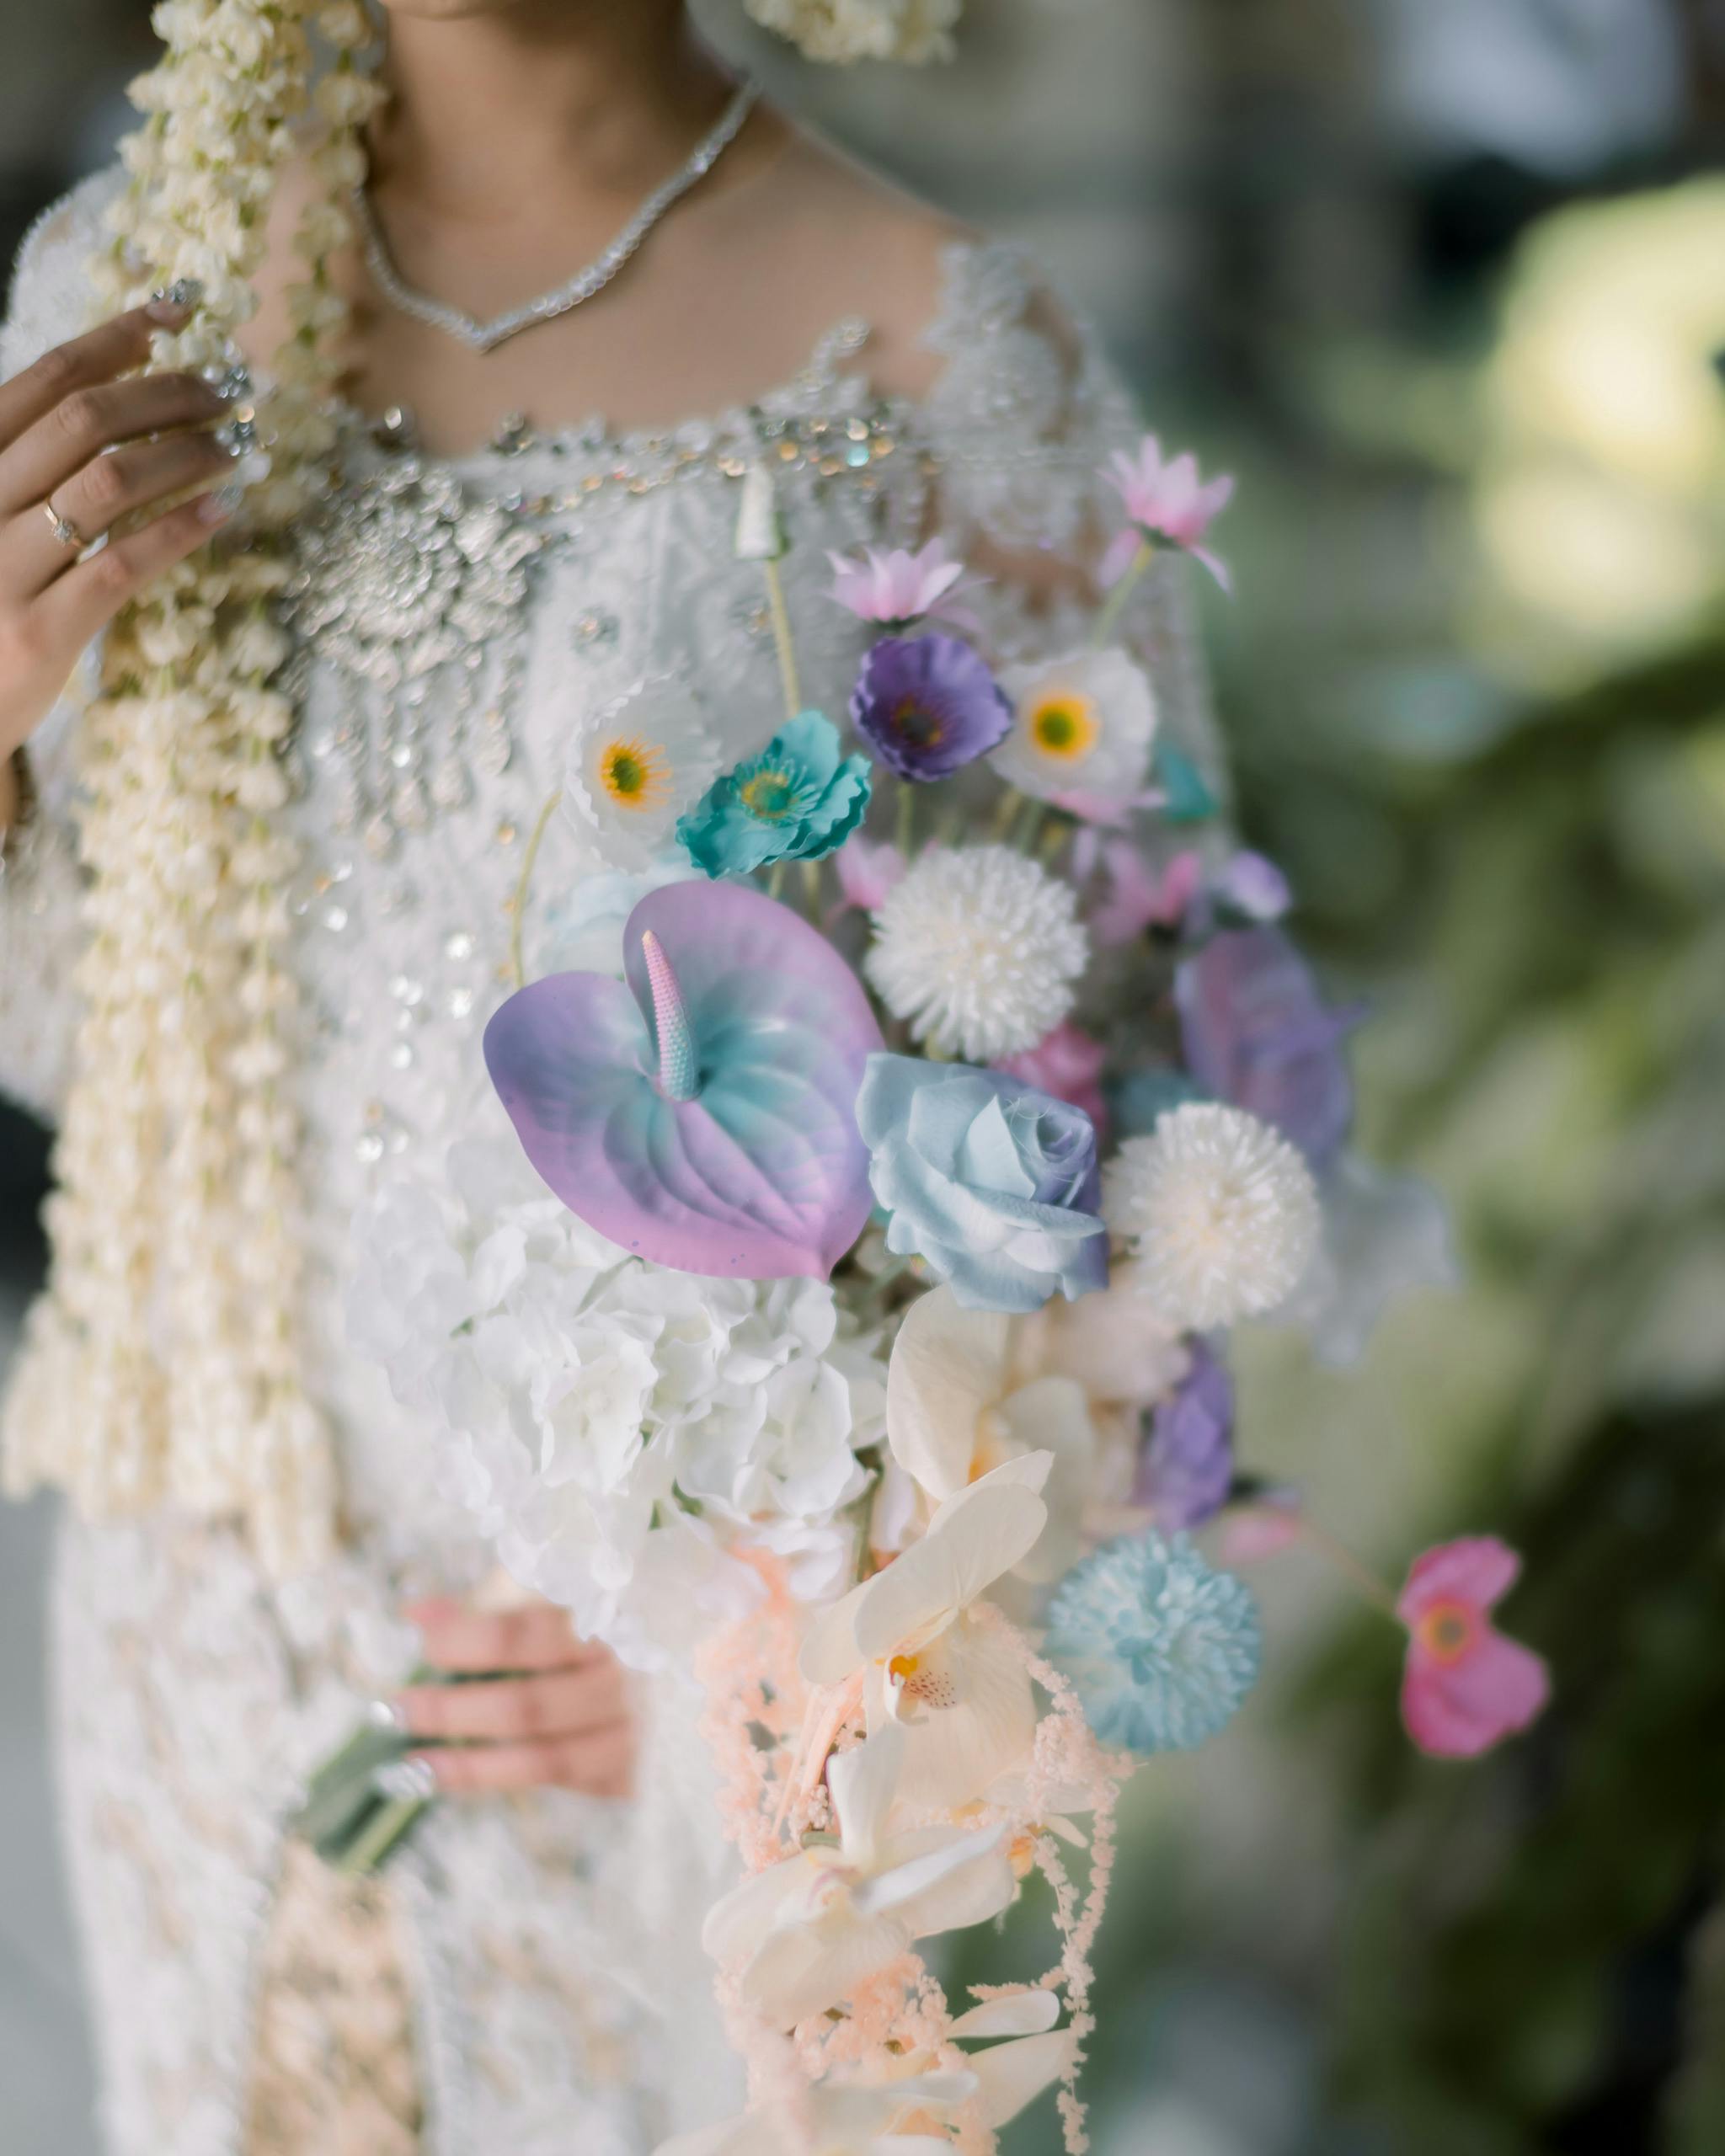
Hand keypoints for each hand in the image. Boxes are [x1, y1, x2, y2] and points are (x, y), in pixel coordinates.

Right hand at [0, 295, 237, 786]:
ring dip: (185, 454)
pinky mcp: (39, 633)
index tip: (178, 314)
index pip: (44, 378)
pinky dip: (179, 531)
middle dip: (167, 394)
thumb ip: (32, 465)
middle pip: (84, 420)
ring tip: (236, 446)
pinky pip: (121, 565)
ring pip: (108, 483)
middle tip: (228, 392)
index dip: (116, 338)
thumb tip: (120, 402)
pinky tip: (222, 510)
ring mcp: (2, 567)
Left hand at [398, 1596, 635, 1798]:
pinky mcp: (633, 1774)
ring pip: (539, 1759)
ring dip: (464, 1763)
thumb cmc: (615, 1616)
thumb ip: (503, 1601)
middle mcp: (629, 1681)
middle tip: (389, 1708)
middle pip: (526, 1706)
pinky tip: (447, 1776)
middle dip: (450, 1709)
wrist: (695, 1673)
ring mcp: (635, 1734)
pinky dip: (495, 1779)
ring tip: (403, 1765)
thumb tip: (420, 1613)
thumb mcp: (566, 1593)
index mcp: (615, 1619)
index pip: (526, 1635)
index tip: (415, 1627)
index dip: (465, 1635)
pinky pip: (557, 1782)